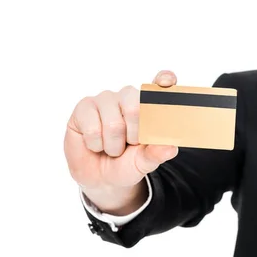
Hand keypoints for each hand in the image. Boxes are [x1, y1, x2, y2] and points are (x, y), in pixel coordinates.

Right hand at [64, 70, 178, 191]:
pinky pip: (92, 129)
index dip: (165, 80)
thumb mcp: (145, 163)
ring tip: (112, 147)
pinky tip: (96, 144)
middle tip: (130, 144)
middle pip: (135, 109)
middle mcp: (129, 96)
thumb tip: (171, 147)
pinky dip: (96, 145)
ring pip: (113, 124)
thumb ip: (157, 153)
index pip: (161, 83)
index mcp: (150, 105)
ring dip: (113, 146)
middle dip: (133, 137)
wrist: (100, 177)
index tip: (168, 81)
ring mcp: (106, 99)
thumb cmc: (127, 163)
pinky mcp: (85, 106)